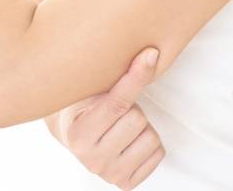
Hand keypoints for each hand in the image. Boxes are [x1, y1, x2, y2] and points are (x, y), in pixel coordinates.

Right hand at [58, 47, 164, 189]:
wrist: (74, 135)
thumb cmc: (84, 106)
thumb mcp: (90, 91)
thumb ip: (116, 77)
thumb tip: (151, 55)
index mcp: (78, 134)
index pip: (117, 103)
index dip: (136, 76)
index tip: (150, 55)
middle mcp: (91, 159)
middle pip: (137, 120)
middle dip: (132, 108)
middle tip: (116, 110)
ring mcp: (109, 174)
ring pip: (151, 137)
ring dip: (142, 126)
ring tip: (121, 124)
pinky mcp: (126, 183)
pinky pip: (158, 154)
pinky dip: (149, 143)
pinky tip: (130, 139)